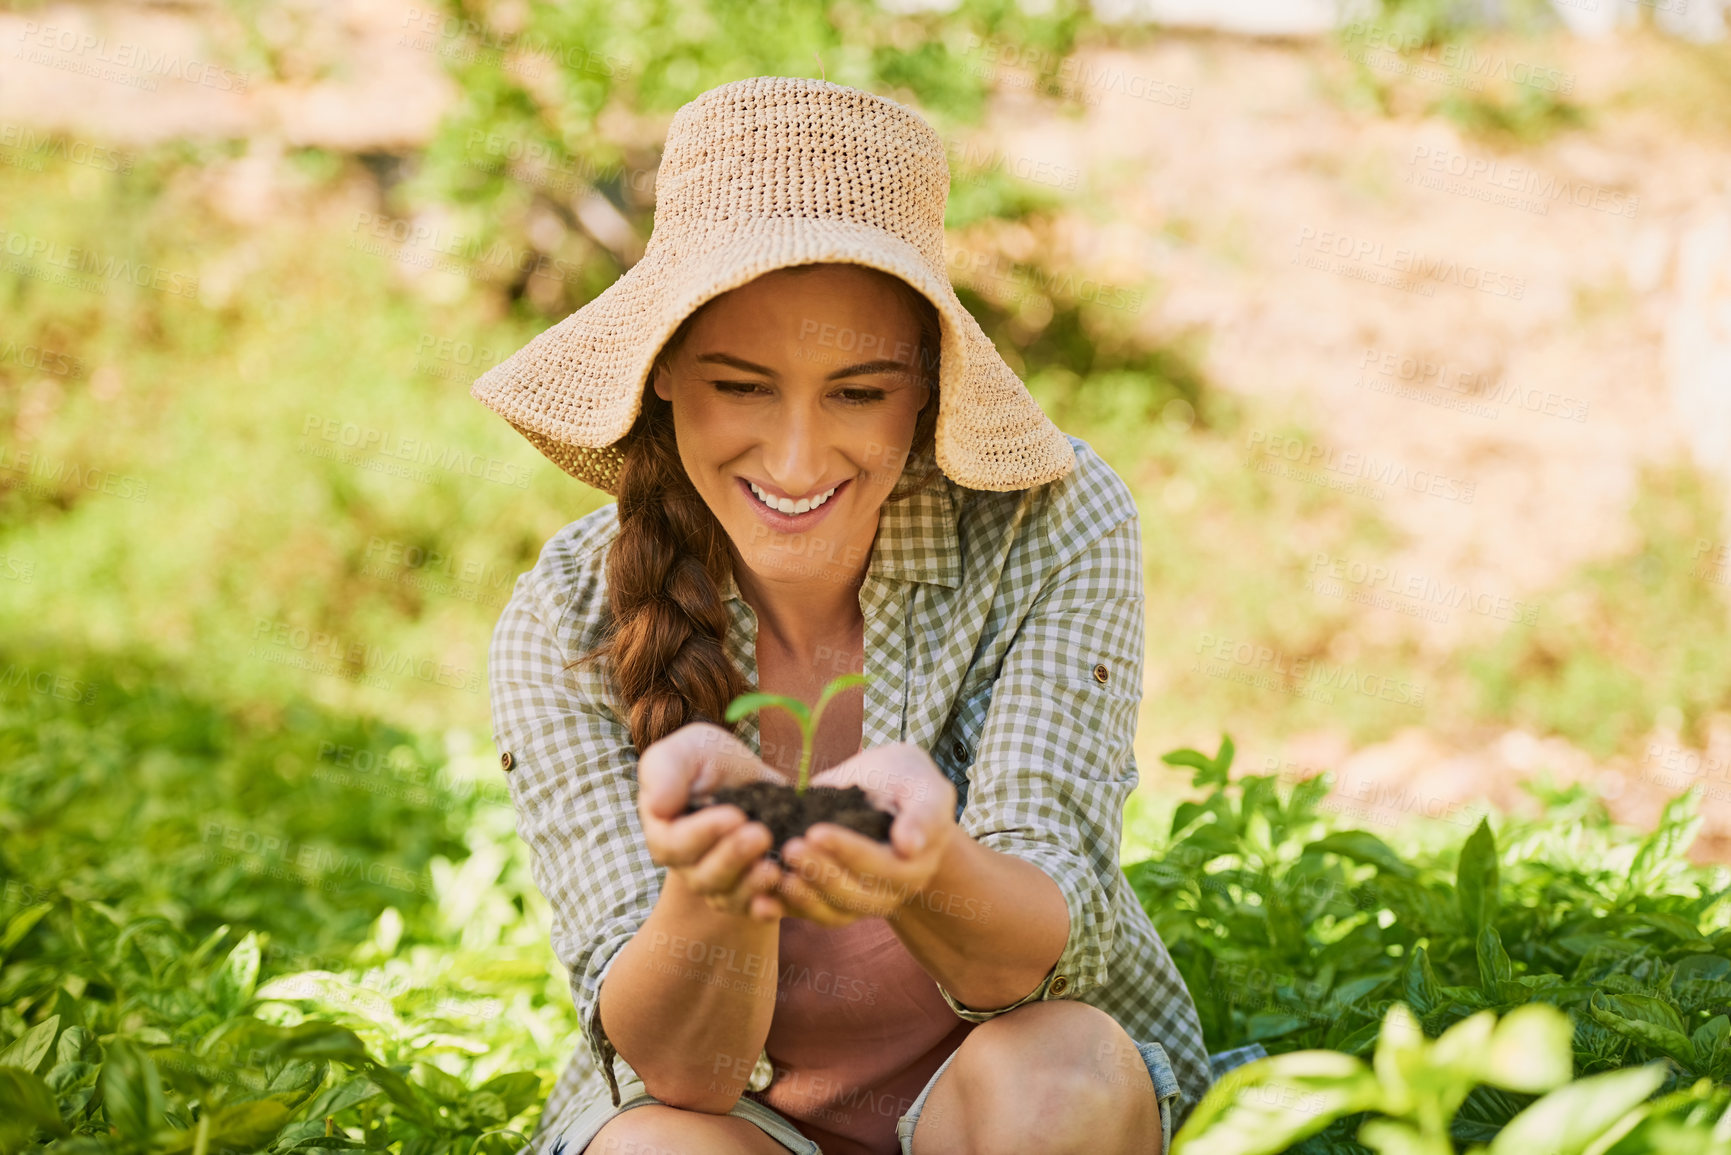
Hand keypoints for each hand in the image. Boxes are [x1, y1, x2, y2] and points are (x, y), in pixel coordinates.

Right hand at [638, 722, 788, 922]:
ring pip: (728, 897)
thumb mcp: (689, 749)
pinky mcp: (749, 891)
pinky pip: (753, 910)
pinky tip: (782, 888)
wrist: (752, 777)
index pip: (673, 846)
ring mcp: (719, 882)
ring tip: (773, 865)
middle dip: (732, 858)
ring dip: (750, 884)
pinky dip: (766, 907)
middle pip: (702, 877)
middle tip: (760, 834)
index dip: (702, 835)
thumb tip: (657, 806)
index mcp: (664, 832)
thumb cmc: (712, 760)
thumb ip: (665, 770)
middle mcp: (688, 865)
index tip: (735, 815)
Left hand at [774, 742, 957, 927]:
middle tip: (788, 849)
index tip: (816, 831)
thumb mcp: (923, 784)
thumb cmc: (904, 779)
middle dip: (819, 874)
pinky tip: (758, 901)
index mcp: (914, 867)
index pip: (882, 867)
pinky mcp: (830, 901)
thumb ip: (922, 813)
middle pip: (854, 896)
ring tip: (770, 874)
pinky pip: (808, 914)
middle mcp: (888, 892)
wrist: (883, 789)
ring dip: (800, 897)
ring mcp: (859, 901)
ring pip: (831, 912)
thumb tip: (910, 846)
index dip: (849, 852)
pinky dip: (783, 909)